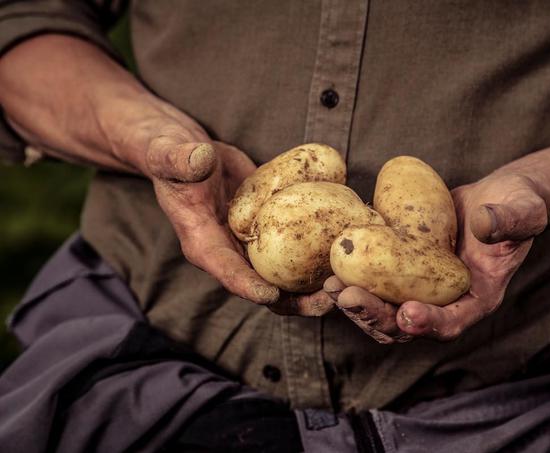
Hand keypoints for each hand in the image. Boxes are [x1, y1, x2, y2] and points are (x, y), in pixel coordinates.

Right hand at [146, 124, 333, 315]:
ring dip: (314, 286)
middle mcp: (230, 253)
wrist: (189, 153)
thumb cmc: (172, 156)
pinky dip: (317, 256)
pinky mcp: (269, 232)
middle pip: (265, 289)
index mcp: (204, 245)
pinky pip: (293, 250)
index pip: (227, 272)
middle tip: (328, 298)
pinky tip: (344, 250)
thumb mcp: (170, 155)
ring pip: (285, 276)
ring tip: (345, 283)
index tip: (273, 294)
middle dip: (296, 300)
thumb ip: (179, 160)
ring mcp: (251, 246)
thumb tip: (199, 158)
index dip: (249, 286)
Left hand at [324, 174, 546, 342]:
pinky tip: (330, 268)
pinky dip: (353, 280)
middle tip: (349, 297)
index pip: (452, 323)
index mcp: (478, 297)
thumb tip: (486, 224)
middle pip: (407, 325)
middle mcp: (446, 300)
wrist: (496, 196)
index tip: (407, 313)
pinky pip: (376, 283)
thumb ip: (510, 221)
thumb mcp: (523, 211)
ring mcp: (422, 288)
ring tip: (331, 286)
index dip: (428, 324)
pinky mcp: (403, 271)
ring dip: (356, 304)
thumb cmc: (517, 205)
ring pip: (384, 310)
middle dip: (376, 316)